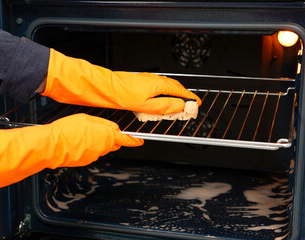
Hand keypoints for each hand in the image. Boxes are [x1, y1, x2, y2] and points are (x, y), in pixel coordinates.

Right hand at [0, 114, 142, 190]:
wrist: (53, 145)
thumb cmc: (68, 130)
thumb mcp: (88, 118)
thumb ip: (103, 123)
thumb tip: (112, 128)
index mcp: (107, 135)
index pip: (126, 139)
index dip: (134, 141)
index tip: (139, 142)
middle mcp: (104, 147)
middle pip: (113, 143)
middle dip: (111, 138)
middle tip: (99, 131)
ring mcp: (95, 156)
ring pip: (101, 148)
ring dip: (97, 142)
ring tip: (83, 134)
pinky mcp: (86, 161)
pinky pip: (91, 153)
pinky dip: (88, 148)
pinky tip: (78, 142)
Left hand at [41, 49, 200, 114]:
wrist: (107, 87)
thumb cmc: (123, 95)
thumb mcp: (147, 106)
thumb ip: (165, 106)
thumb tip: (180, 106)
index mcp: (159, 85)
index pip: (181, 91)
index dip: (190, 97)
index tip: (196, 102)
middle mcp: (155, 79)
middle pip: (175, 87)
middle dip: (184, 95)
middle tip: (189, 104)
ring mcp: (148, 79)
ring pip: (167, 86)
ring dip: (175, 93)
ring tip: (177, 103)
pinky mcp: (142, 80)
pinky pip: (159, 86)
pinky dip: (165, 92)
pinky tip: (161, 98)